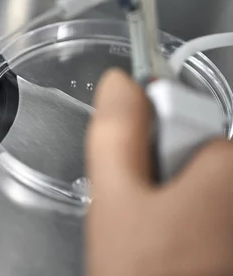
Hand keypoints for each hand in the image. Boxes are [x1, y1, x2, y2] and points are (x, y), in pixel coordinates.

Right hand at [85, 69, 232, 274]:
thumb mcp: (114, 199)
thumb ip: (116, 132)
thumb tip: (120, 82)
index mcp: (228, 166)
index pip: (188, 121)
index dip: (155, 146)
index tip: (142, 180)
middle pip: (203, 157)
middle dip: (172, 176)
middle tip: (150, 218)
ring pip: (207, 188)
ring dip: (184, 204)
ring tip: (164, 243)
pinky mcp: (230, 237)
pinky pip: (213, 214)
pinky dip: (199, 226)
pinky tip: (179, 252)